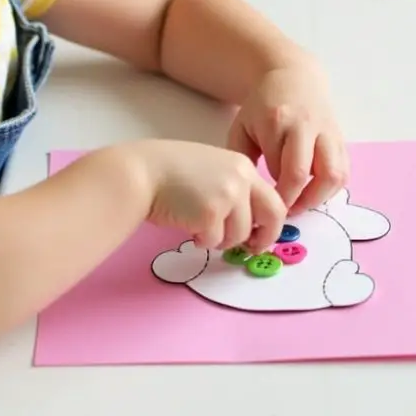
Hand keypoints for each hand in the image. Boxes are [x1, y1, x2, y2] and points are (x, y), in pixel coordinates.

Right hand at [139, 139, 285, 251]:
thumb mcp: (212, 168)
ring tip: (199, 228)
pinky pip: (215, 241)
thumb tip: (249, 222)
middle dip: (264, 238)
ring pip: (240, 235)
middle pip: (273, 216)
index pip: (273, 198)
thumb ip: (234, 188)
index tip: (261, 234)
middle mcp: (242, 179)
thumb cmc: (169, 172)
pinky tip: (186, 225)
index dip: (270, 221)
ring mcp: (228, 196)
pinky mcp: (211, 214)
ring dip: (221, 239)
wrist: (142, 172)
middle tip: (252, 249)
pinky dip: (202, 240)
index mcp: (243, 166)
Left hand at [227, 63, 348, 212]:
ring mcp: (327, 130)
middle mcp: (305, 124)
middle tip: (284, 211)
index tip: (266, 205)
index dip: (274, 194)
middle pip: (304, 173)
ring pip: (333, 174)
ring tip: (302, 204)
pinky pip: (344, 170)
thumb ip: (243, 159)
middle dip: (294, 201)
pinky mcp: (340, 137)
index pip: (277, 169)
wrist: (293, 77)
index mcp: (277, 121)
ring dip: (318, 198)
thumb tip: (252, 196)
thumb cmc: (262, 107)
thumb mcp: (242, 127)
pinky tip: (315, 192)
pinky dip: (332, 188)